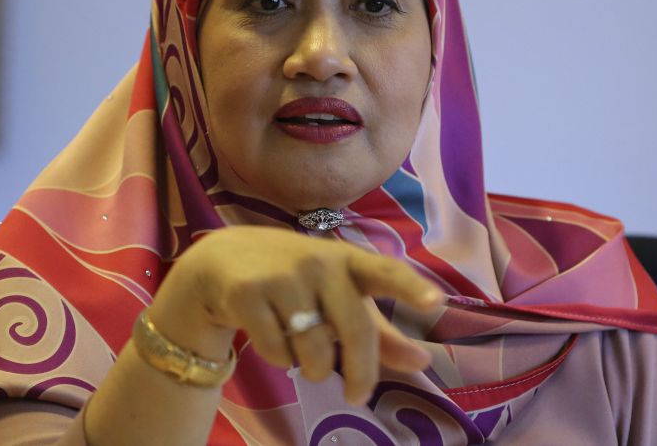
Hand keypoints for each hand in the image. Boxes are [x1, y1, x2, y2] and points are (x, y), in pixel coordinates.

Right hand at [148, 226, 442, 403]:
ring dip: (311, 366)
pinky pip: (277, 352)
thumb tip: (423, 361)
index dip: (410, 287)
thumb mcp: (338, 297)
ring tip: (302, 351)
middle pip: (354, 329)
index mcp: (347, 260)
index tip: (435, 302)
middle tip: (357, 396)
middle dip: (360, 372)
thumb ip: (380, 330)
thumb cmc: (295, 281)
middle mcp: (319, 261)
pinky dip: (278, 358)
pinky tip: (269, 335)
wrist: (221, 262)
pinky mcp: (248, 292)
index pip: (384, 271)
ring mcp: (282, 275)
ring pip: (313, 350)